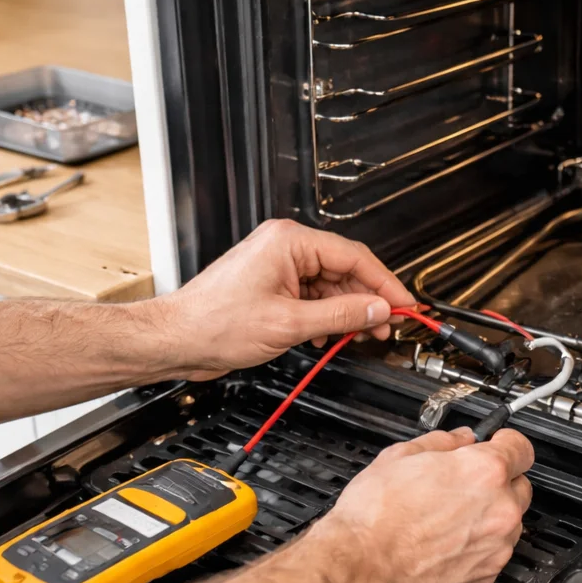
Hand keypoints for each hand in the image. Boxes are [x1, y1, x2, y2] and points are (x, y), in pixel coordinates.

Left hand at [149, 219, 414, 377]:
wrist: (176, 340)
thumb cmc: (214, 323)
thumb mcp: (290, 323)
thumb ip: (341, 315)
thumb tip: (377, 309)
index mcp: (289, 242)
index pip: (354, 256)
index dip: (384, 283)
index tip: (405, 304)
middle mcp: (284, 247)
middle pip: (344, 270)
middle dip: (368, 300)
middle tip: (387, 326)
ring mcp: (278, 267)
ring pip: (330, 286)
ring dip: (348, 312)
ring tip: (362, 335)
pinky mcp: (272, 287)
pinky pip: (313, 297)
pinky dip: (327, 317)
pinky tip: (330, 336)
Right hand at [308, 428, 535, 582]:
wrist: (361, 568)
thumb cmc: (375, 518)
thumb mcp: (401, 456)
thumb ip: (443, 442)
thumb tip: (460, 439)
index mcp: (485, 473)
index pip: (522, 448)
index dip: (506, 443)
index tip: (498, 445)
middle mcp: (500, 511)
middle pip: (520, 487)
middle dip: (498, 482)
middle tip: (464, 484)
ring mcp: (496, 548)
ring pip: (508, 523)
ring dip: (489, 516)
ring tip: (448, 517)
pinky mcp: (485, 577)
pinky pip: (493, 553)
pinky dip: (477, 546)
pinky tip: (446, 541)